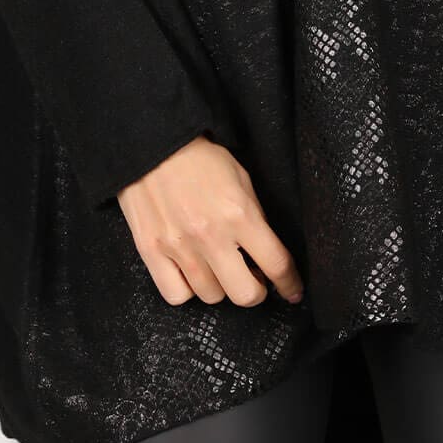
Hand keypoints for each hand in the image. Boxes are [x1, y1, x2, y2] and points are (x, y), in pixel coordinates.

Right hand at [118, 134, 305, 308]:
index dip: (289, 284)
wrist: (152, 146)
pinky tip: (191, 274)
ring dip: (221, 288)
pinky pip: (176, 296)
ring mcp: (178, 246)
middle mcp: (210, 236)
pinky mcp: (151, 251)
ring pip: (211, 297)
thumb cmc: (200, 160)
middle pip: (245, 294)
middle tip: (254, 280)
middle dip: (256, 292)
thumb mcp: (241, 179)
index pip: (276, 264)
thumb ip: (255, 217)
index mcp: (239, 214)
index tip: (292, 291)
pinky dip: (187, 290)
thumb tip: (266, 254)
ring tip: (220, 270)